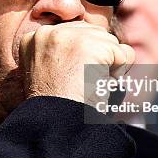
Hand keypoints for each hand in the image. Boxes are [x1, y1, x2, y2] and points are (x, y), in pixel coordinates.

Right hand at [19, 21, 134, 106]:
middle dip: (98, 58)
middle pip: (94, 33)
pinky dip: (120, 72)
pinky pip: (123, 53)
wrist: (55, 125)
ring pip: (110, 42)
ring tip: (89, 85)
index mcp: (34, 38)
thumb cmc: (56, 108)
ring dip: (109, 65)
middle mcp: (49, 32)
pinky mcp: (90, 46)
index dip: (83, 58)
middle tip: (82, 84)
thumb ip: (64, 52)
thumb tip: (101, 39)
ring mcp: (69, 37)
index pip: (76, 34)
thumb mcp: (49, 71)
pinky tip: (100, 85)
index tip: (71, 78)